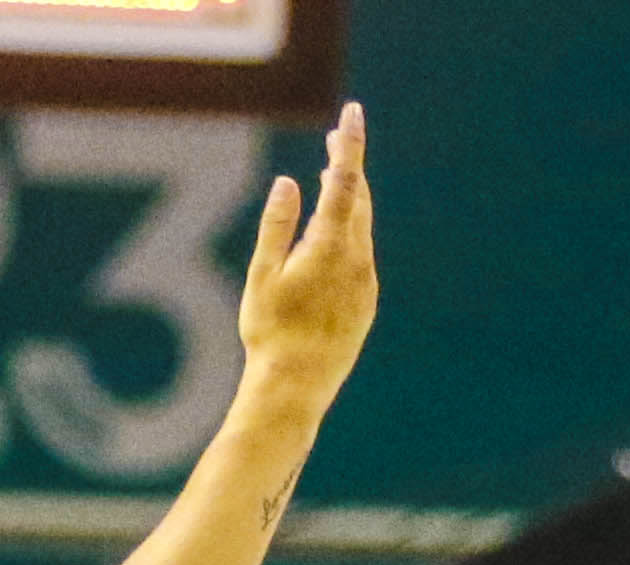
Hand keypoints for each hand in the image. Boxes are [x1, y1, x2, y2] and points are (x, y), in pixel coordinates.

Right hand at [231, 106, 376, 411]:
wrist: (297, 387)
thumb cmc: (271, 333)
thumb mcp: (263, 276)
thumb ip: (277, 226)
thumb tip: (288, 182)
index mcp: (330, 246)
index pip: (345, 180)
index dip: (349, 143)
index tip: (352, 112)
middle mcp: (356, 259)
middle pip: (359, 198)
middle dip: (348, 165)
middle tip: (338, 136)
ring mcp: (365, 281)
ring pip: (362, 226)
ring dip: (349, 199)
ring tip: (333, 176)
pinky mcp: (366, 302)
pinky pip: (361, 254)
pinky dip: (350, 232)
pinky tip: (335, 233)